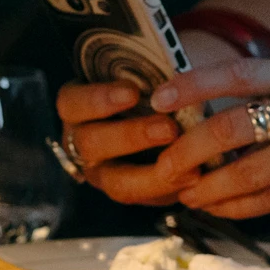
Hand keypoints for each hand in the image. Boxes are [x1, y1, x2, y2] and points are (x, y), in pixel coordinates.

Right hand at [51, 33, 245, 204]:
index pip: (72, 103)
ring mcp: (104, 172)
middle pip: (92, 145)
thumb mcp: (146, 73)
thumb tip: (171, 71)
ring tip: (189, 162)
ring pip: (117, 183)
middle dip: (131, 136)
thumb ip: (150, 73)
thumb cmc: (153, 84)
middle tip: (168, 127)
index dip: (98, 100)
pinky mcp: (132, 192)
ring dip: (153, 174)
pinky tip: (196, 177)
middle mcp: (83, 144)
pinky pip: (146, 198)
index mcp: (77, 108)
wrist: (173, 110)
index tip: (132, 92)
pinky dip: (172, 189)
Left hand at [149, 60, 269, 218]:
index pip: (236, 74)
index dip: (192, 84)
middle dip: (187, 151)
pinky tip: (217, 208)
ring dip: (207, 188)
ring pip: (246, 174)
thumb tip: (224, 125)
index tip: (157, 97)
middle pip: (229, 130)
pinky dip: (237, 207)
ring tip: (185, 193)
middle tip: (164, 164)